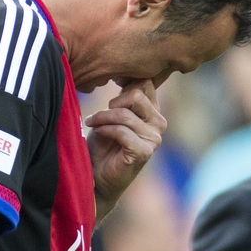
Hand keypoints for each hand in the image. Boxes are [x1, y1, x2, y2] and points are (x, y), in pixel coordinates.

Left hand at [85, 79, 166, 213]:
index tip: (108, 86)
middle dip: (112, 102)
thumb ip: (123, 98)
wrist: (96, 175)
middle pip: (137, 94)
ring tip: (92, 123)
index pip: (146, 82)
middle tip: (99, 115)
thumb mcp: (112, 113)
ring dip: (103, 117)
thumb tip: (122, 74)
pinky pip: (122, 131)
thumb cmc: (102, 144)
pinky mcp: (144, 152)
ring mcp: (154, 139)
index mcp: (153, 111)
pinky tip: (97, 133)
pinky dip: (104, 130)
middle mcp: (158, 124)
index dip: (125, 80)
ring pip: (125, 114)